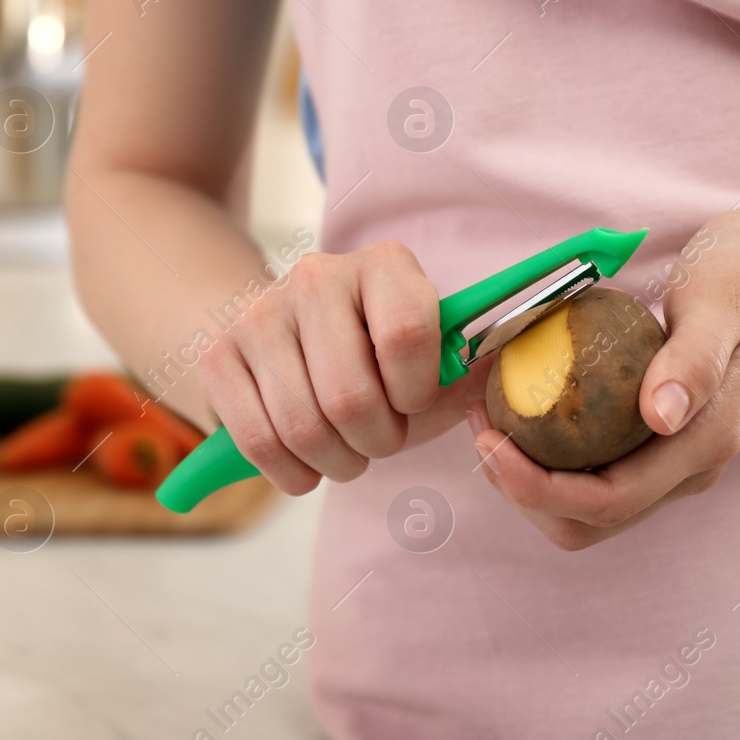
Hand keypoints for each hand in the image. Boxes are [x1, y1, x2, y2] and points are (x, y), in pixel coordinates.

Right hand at [196, 241, 456, 494]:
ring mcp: (259, 314)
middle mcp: (316, 276)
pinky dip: (292, 474)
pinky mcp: (218, 355)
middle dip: (376, 441)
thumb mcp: (434, 360)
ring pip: (303, 426)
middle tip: (379, 437)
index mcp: (383, 266)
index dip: (415, 391)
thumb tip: (521, 371)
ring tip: (346, 451)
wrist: (289, 340)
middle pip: (350, 396)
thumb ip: (476, 368)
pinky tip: (306, 463)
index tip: (413, 401)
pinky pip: (258, 442)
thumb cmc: (379, 360)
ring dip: (337, 462)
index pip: (406, 334)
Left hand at [468, 207, 739, 549]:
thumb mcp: (724, 298)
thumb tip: (660, 416)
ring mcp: (675, 462)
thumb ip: (695, 357)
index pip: (608, 500)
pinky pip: (592, 475)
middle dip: (520, 490)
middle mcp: (689, 467)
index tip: (486, 435)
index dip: (535, 485)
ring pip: (585, 510)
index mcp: (704, 441)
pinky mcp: (658, 446)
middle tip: (478, 426)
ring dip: (527, 480)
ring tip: (489, 418)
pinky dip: (546, 459)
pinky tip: (520, 409)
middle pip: (588, 521)